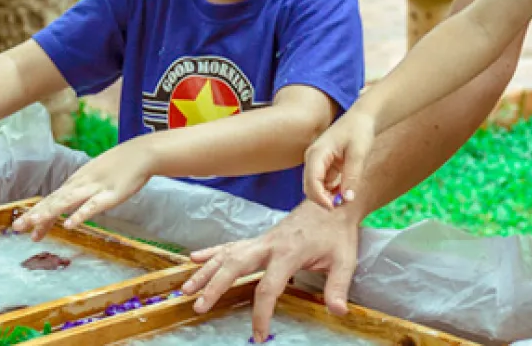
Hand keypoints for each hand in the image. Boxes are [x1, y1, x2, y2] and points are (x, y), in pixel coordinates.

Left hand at [11, 145, 151, 238]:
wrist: (142, 153)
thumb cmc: (120, 165)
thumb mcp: (96, 176)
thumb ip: (83, 190)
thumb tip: (71, 203)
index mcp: (76, 182)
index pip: (52, 199)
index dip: (38, 214)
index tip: (24, 227)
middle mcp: (80, 184)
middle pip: (54, 201)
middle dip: (35, 215)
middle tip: (16, 228)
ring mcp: (94, 188)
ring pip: (67, 203)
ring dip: (49, 214)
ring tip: (33, 225)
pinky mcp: (109, 195)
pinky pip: (92, 207)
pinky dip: (80, 215)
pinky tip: (69, 225)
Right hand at [182, 200, 361, 343]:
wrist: (333, 200)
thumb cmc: (337, 231)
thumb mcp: (345, 259)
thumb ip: (338, 286)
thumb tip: (337, 311)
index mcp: (289, 252)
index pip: (268, 287)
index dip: (262, 313)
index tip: (259, 334)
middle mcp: (269, 244)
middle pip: (235, 265)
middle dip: (215, 286)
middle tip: (200, 306)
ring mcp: (261, 240)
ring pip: (227, 255)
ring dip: (206, 271)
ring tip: (186, 289)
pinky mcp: (259, 238)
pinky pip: (230, 245)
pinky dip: (211, 252)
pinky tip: (193, 259)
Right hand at [302, 113, 375, 210]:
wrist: (361, 119)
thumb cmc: (359, 131)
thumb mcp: (358, 154)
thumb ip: (352, 176)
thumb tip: (347, 199)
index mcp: (317, 154)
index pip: (312, 182)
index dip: (320, 198)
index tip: (335, 207)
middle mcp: (312, 159)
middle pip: (309, 188)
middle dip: (324, 199)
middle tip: (343, 204)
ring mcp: (316, 163)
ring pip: (315, 188)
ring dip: (328, 196)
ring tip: (347, 195)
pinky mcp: (323, 166)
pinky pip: (323, 185)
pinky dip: (332, 191)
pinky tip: (345, 188)